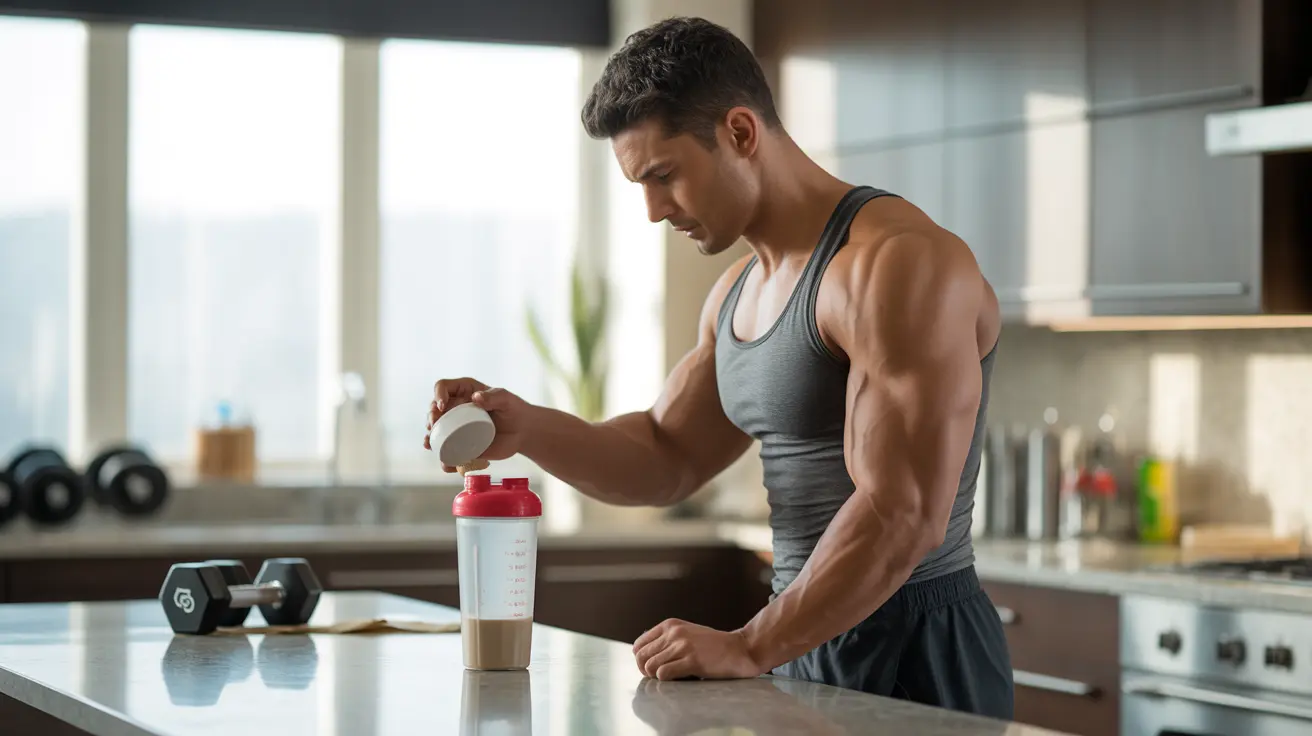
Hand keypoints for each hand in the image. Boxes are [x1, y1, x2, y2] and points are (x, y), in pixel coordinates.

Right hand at [425, 378, 530, 471]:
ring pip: (436, 432)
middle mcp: (455, 408)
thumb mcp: (506, 400)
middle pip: (434, 410)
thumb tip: (476, 398)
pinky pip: (447, 452)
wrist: (522, 432)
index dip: (438, 394)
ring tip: (430, 445)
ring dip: (429, 438)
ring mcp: (456, 427)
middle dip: (430, 418)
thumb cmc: (514, 410)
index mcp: (463, 392)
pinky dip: (444, 459)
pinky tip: (446, 463)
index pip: (442, 387)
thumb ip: (494, 396)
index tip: (442, 406)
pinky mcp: (461, 445)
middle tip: (434, 426)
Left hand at [633, 619, 764, 680]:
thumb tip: (643, 658)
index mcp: (670, 625)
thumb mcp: (686, 634)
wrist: (739, 649)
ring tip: (671, 678)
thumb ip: (666, 641)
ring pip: (650, 666)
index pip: (639, 645)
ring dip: (657, 677)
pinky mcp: (691, 660)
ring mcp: (682, 646)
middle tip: (659, 677)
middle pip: (641, 657)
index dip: (641, 660)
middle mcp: (674, 633)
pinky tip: (678, 679)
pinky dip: (666, 680)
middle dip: (646, 671)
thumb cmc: (712, 646)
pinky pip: (663, 673)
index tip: (651, 668)